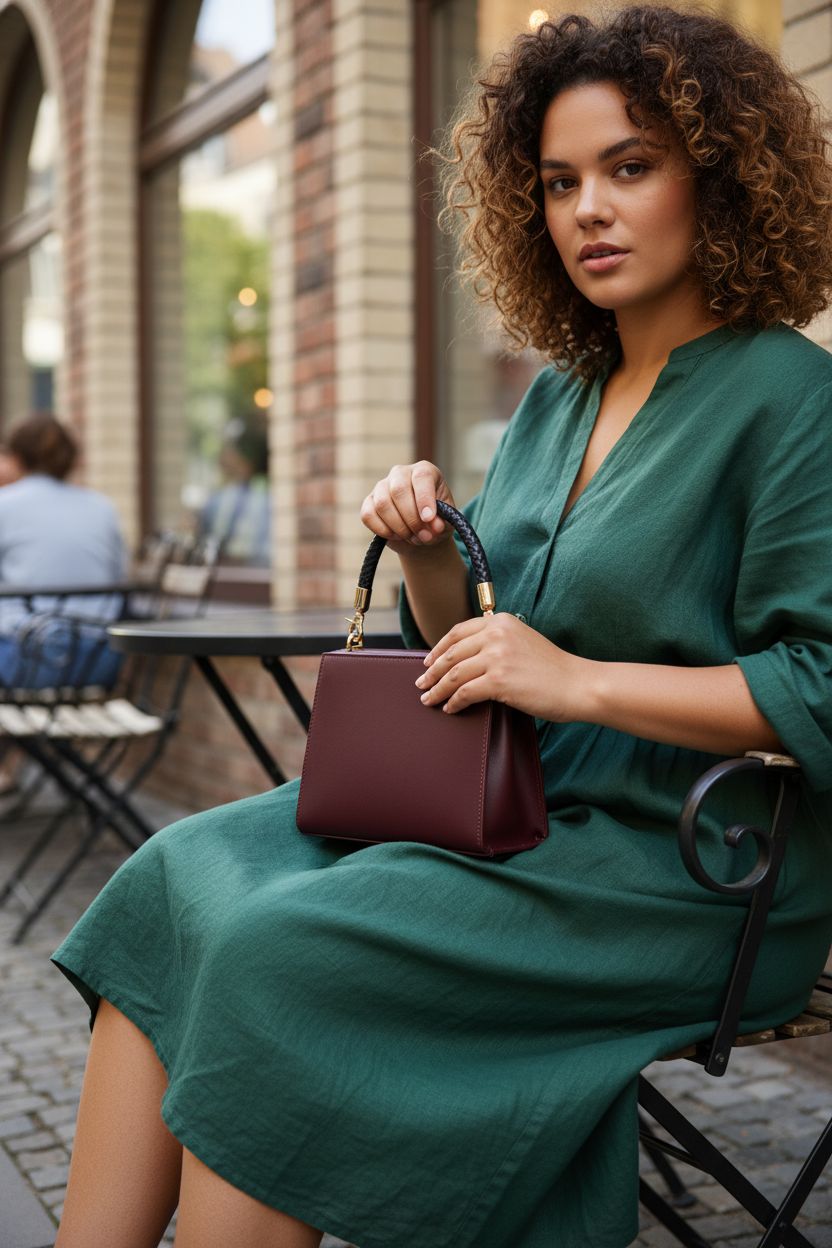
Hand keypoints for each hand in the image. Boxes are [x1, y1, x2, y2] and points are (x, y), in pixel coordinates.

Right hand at [360, 461, 456, 551]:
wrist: (421, 532)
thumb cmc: (436, 521)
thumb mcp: (446, 522)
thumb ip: (442, 522)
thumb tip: (434, 526)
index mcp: (425, 471)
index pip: (422, 477)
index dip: (424, 499)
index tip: (428, 519)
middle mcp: (401, 473)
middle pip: (399, 490)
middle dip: (411, 518)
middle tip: (423, 535)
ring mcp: (382, 486)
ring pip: (383, 504)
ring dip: (398, 527)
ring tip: (412, 537)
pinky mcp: (369, 502)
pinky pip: (368, 515)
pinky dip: (383, 530)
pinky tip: (396, 535)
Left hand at [414, 612, 587, 719]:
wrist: (578, 684)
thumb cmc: (553, 668)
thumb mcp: (523, 641)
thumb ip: (498, 642)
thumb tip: (466, 658)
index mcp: (501, 621)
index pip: (458, 632)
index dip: (439, 648)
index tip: (428, 661)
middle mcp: (496, 634)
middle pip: (451, 653)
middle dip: (431, 671)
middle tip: (421, 684)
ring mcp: (497, 657)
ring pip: (453, 674)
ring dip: (437, 689)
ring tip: (429, 699)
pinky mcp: (499, 681)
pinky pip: (464, 693)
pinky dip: (453, 702)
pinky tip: (450, 708)